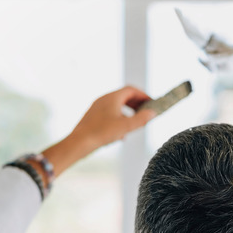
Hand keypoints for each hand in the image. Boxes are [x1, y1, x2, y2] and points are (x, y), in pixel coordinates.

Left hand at [41, 86, 155, 177]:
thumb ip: (141, 119)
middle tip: (145, 112)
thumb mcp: (125, 126)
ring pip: (116, 106)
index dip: (143, 95)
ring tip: (135, 123)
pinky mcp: (93, 117)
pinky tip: (121, 134)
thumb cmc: (101, 132)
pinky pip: (109, 114)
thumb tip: (153, 113)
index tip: (151, 102)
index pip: (131, 90)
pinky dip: (119, 118)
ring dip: (128, 112)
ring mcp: (97, 107)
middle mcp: (104, 99)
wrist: (79, 142)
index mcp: (112, 97)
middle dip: (136, 104)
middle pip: (124, 97)